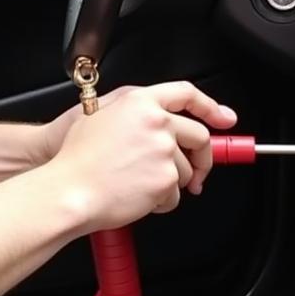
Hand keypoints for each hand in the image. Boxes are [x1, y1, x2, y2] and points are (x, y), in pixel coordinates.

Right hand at [39, 81, 236, 232]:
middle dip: (202, 158)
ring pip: (185, 170)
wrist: (69, 189)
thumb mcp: (99, 116)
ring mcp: (163, 151)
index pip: (186, 93)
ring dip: (170, 183)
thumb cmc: (75, 158)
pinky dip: (160, 202)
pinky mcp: (166, 179)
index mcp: (139, 102)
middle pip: (199, 136)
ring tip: (140, 185)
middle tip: (195, 172)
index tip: (224, 117)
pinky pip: (174, 195)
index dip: (210, 106)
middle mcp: (156, 122)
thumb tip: (157, 121)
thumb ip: (134, 113)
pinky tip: (137, 197)